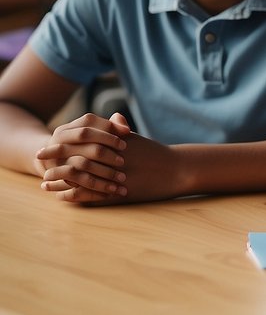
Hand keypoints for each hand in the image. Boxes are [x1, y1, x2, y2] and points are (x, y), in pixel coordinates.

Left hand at [40, 115, 185, 204]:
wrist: (178, 170)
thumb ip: (122, 130)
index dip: (60, 146)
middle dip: (54, 162)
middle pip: (75, 160)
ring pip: (79, 179)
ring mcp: (113, 178)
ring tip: (44, 183)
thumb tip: (114, 117)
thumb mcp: (139, 140)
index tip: (44, 146)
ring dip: (59, 181)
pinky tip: (62, 197)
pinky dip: (74, 196)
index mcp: (114, 146)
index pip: (80, 143)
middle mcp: (111, 161)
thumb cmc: (159, 154)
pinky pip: (90, 196)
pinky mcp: (118, 194)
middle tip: (38, 162)